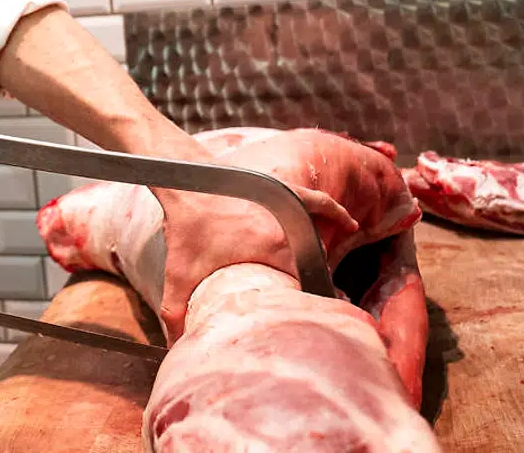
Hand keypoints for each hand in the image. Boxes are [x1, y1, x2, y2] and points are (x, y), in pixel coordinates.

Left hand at [154, 184, 353, 340]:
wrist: (184, 181)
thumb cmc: (185, 226)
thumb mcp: (179, 274)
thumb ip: (174, 312)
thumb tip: (174, 344)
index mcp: (273, 251)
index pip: (301, 285)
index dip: (300, 303)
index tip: (300, 317)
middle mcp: (286, 229)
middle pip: (308, 263)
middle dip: (307, 282)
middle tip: (299, 298)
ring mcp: (287, 206)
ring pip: (314, 237)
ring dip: (316, 254)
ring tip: (316, 272)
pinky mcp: (284, 189)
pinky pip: (317, 201)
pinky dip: (334, 212)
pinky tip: (349, 223)